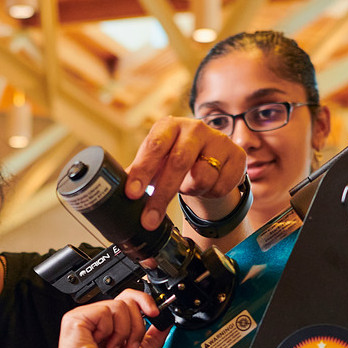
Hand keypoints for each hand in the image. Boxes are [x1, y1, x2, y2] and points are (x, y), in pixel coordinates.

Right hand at [46, 289, 168, 347]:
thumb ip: (153, 338)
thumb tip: (166, 324)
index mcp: (109, 324)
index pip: (128, 299)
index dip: (144, 302)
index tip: (155, 314)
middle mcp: (97, 318)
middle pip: (127, 300)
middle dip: (136, 326)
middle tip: (128, 345)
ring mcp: (85, 316)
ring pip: (119, 306)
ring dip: (122, 332)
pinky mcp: (76, 318)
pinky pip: (104, 311)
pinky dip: (108, 330)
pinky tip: (100, 343)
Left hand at [123, 116, 246, 231]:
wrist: (213, 157)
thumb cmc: (176, 159)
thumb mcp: (156, 162)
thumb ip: (137, 174)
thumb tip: (110, 194)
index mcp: (168, 127)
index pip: (153, 147)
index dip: (142, 171)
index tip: (132, 193)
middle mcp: (194, 128)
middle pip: (178, 163)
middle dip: (162, 196)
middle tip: (149, 220)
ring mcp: (218, 139)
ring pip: (201, 178)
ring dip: (191, 190)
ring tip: (189, 185)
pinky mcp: (237, 155)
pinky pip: (220, 186)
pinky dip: (211, 193)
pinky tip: (208, 185)